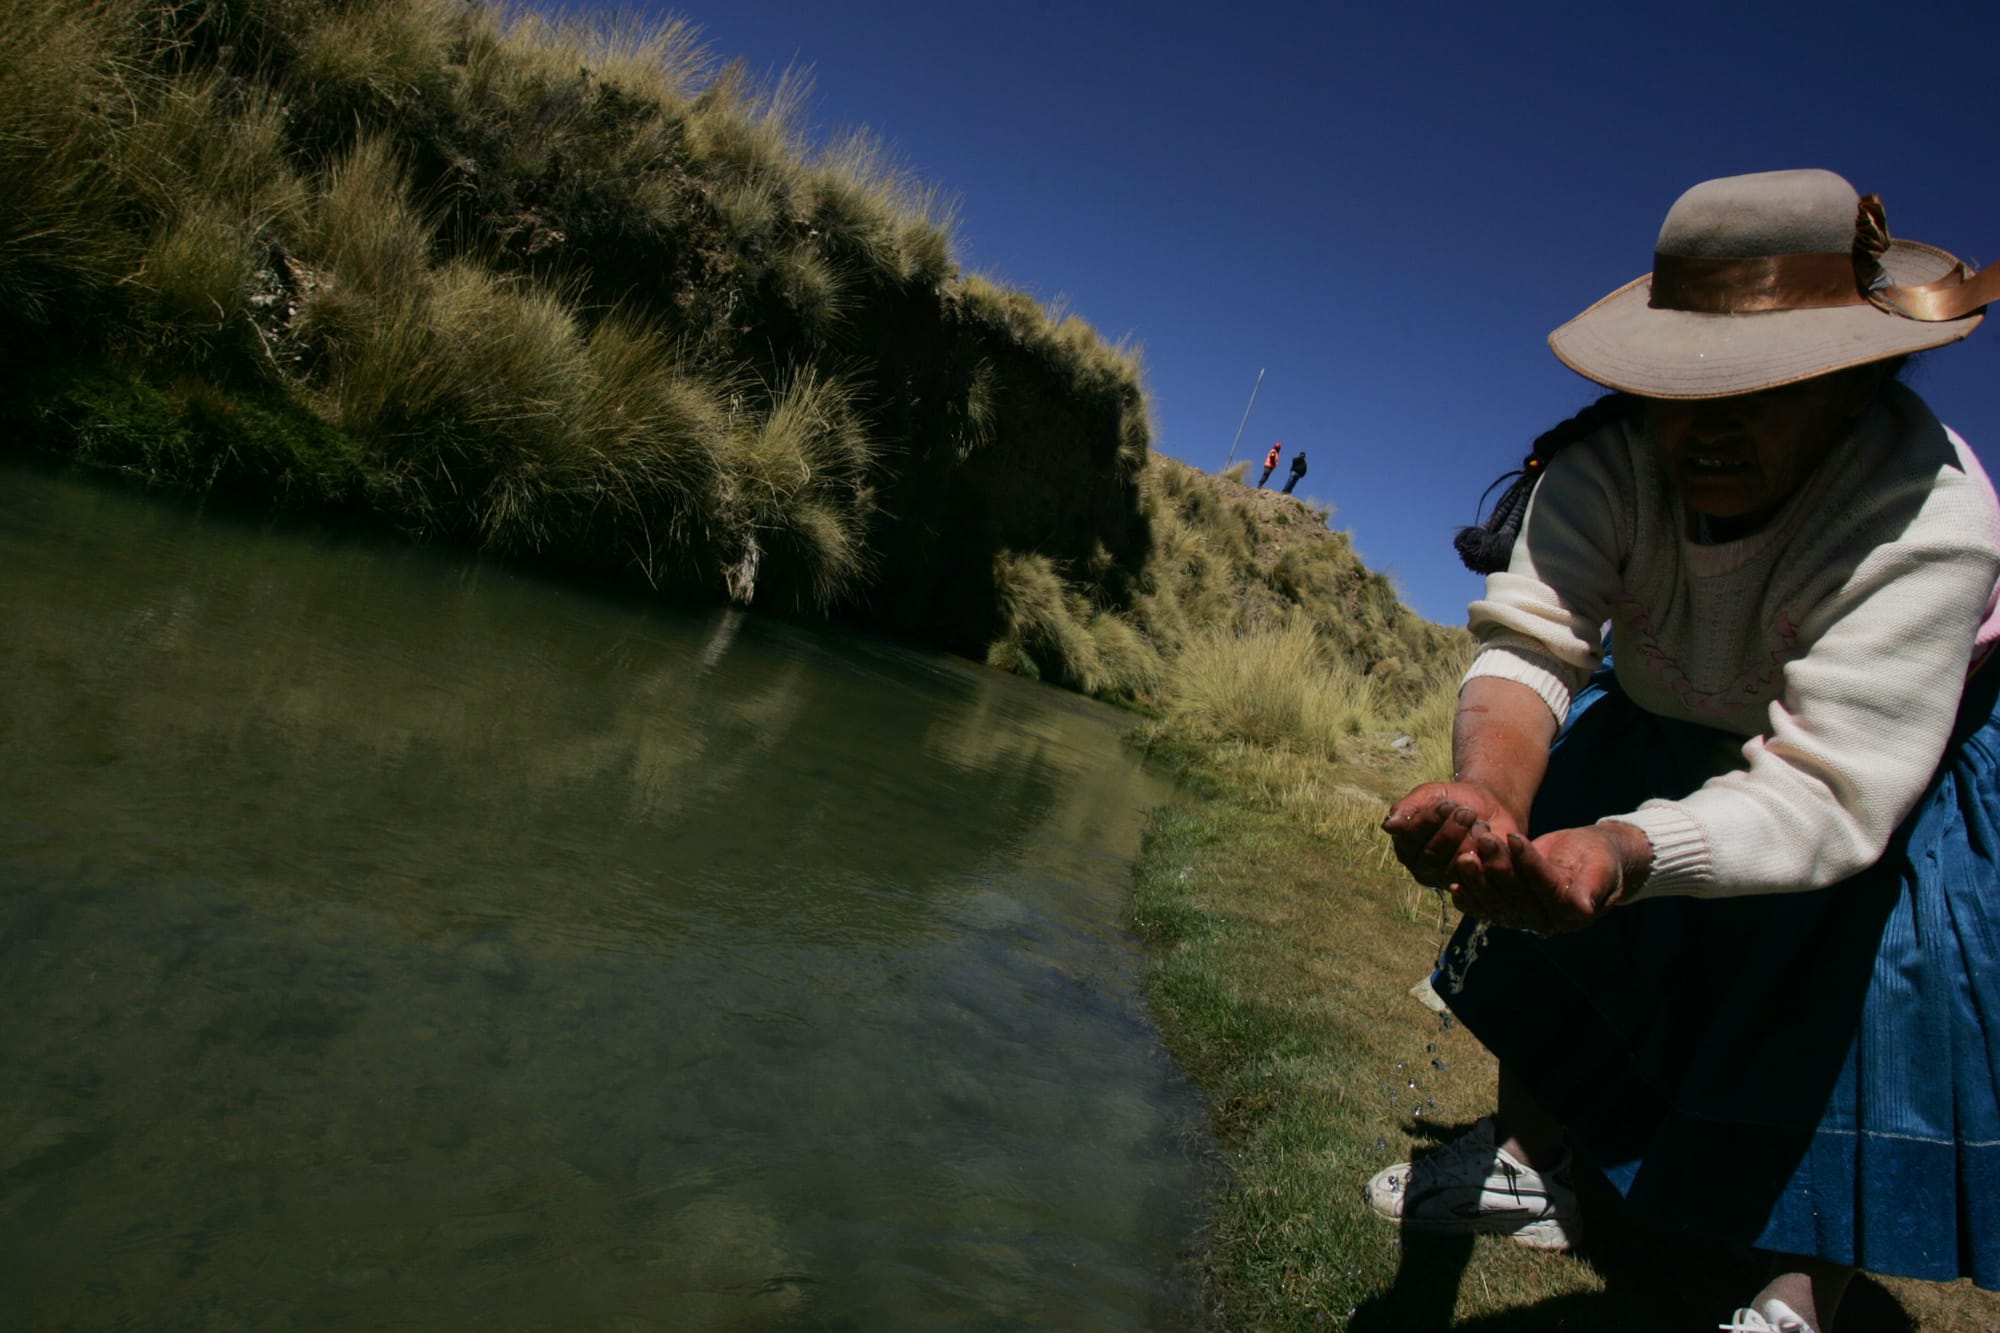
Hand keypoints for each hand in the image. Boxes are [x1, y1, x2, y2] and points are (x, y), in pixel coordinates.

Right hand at [1381, 781, 1523, 888]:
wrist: (1486, 806)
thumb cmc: (1449, 800)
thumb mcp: (1427, 796)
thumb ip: (1407, 809)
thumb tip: (1388, 826)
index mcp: (1406, 848)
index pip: (1411, 838)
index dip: (1429, 820)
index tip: (1447, 803)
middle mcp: (1423, 869)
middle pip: (1432, 854)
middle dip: (1452, 828)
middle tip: (1467, 812)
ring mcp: (1448, 879)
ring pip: (1455, 863)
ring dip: (1470, 837)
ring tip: (1478, 822)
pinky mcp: (1472, 883)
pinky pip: (1479, 870)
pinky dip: (1485, 849)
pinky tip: (1488, 835)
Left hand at [1448, 822, 1649, 932]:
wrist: (1589, 860)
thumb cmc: (1600, 859)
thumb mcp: (1602, 867)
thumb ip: (1592, 886)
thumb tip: (1583, 907)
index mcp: (1571, 913)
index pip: (1545, 887)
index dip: (1530, 864)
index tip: (1516, 838)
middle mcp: (1546, 921)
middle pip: (1516, 895)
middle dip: (1498, 866)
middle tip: (1483, 839)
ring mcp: (1526, 918)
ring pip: (1498, 900)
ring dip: (1478, 879)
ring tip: (1465, 854)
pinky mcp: (1510, 910)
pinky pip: (1487, 907)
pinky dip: (1471, 897)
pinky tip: (1455, 885)